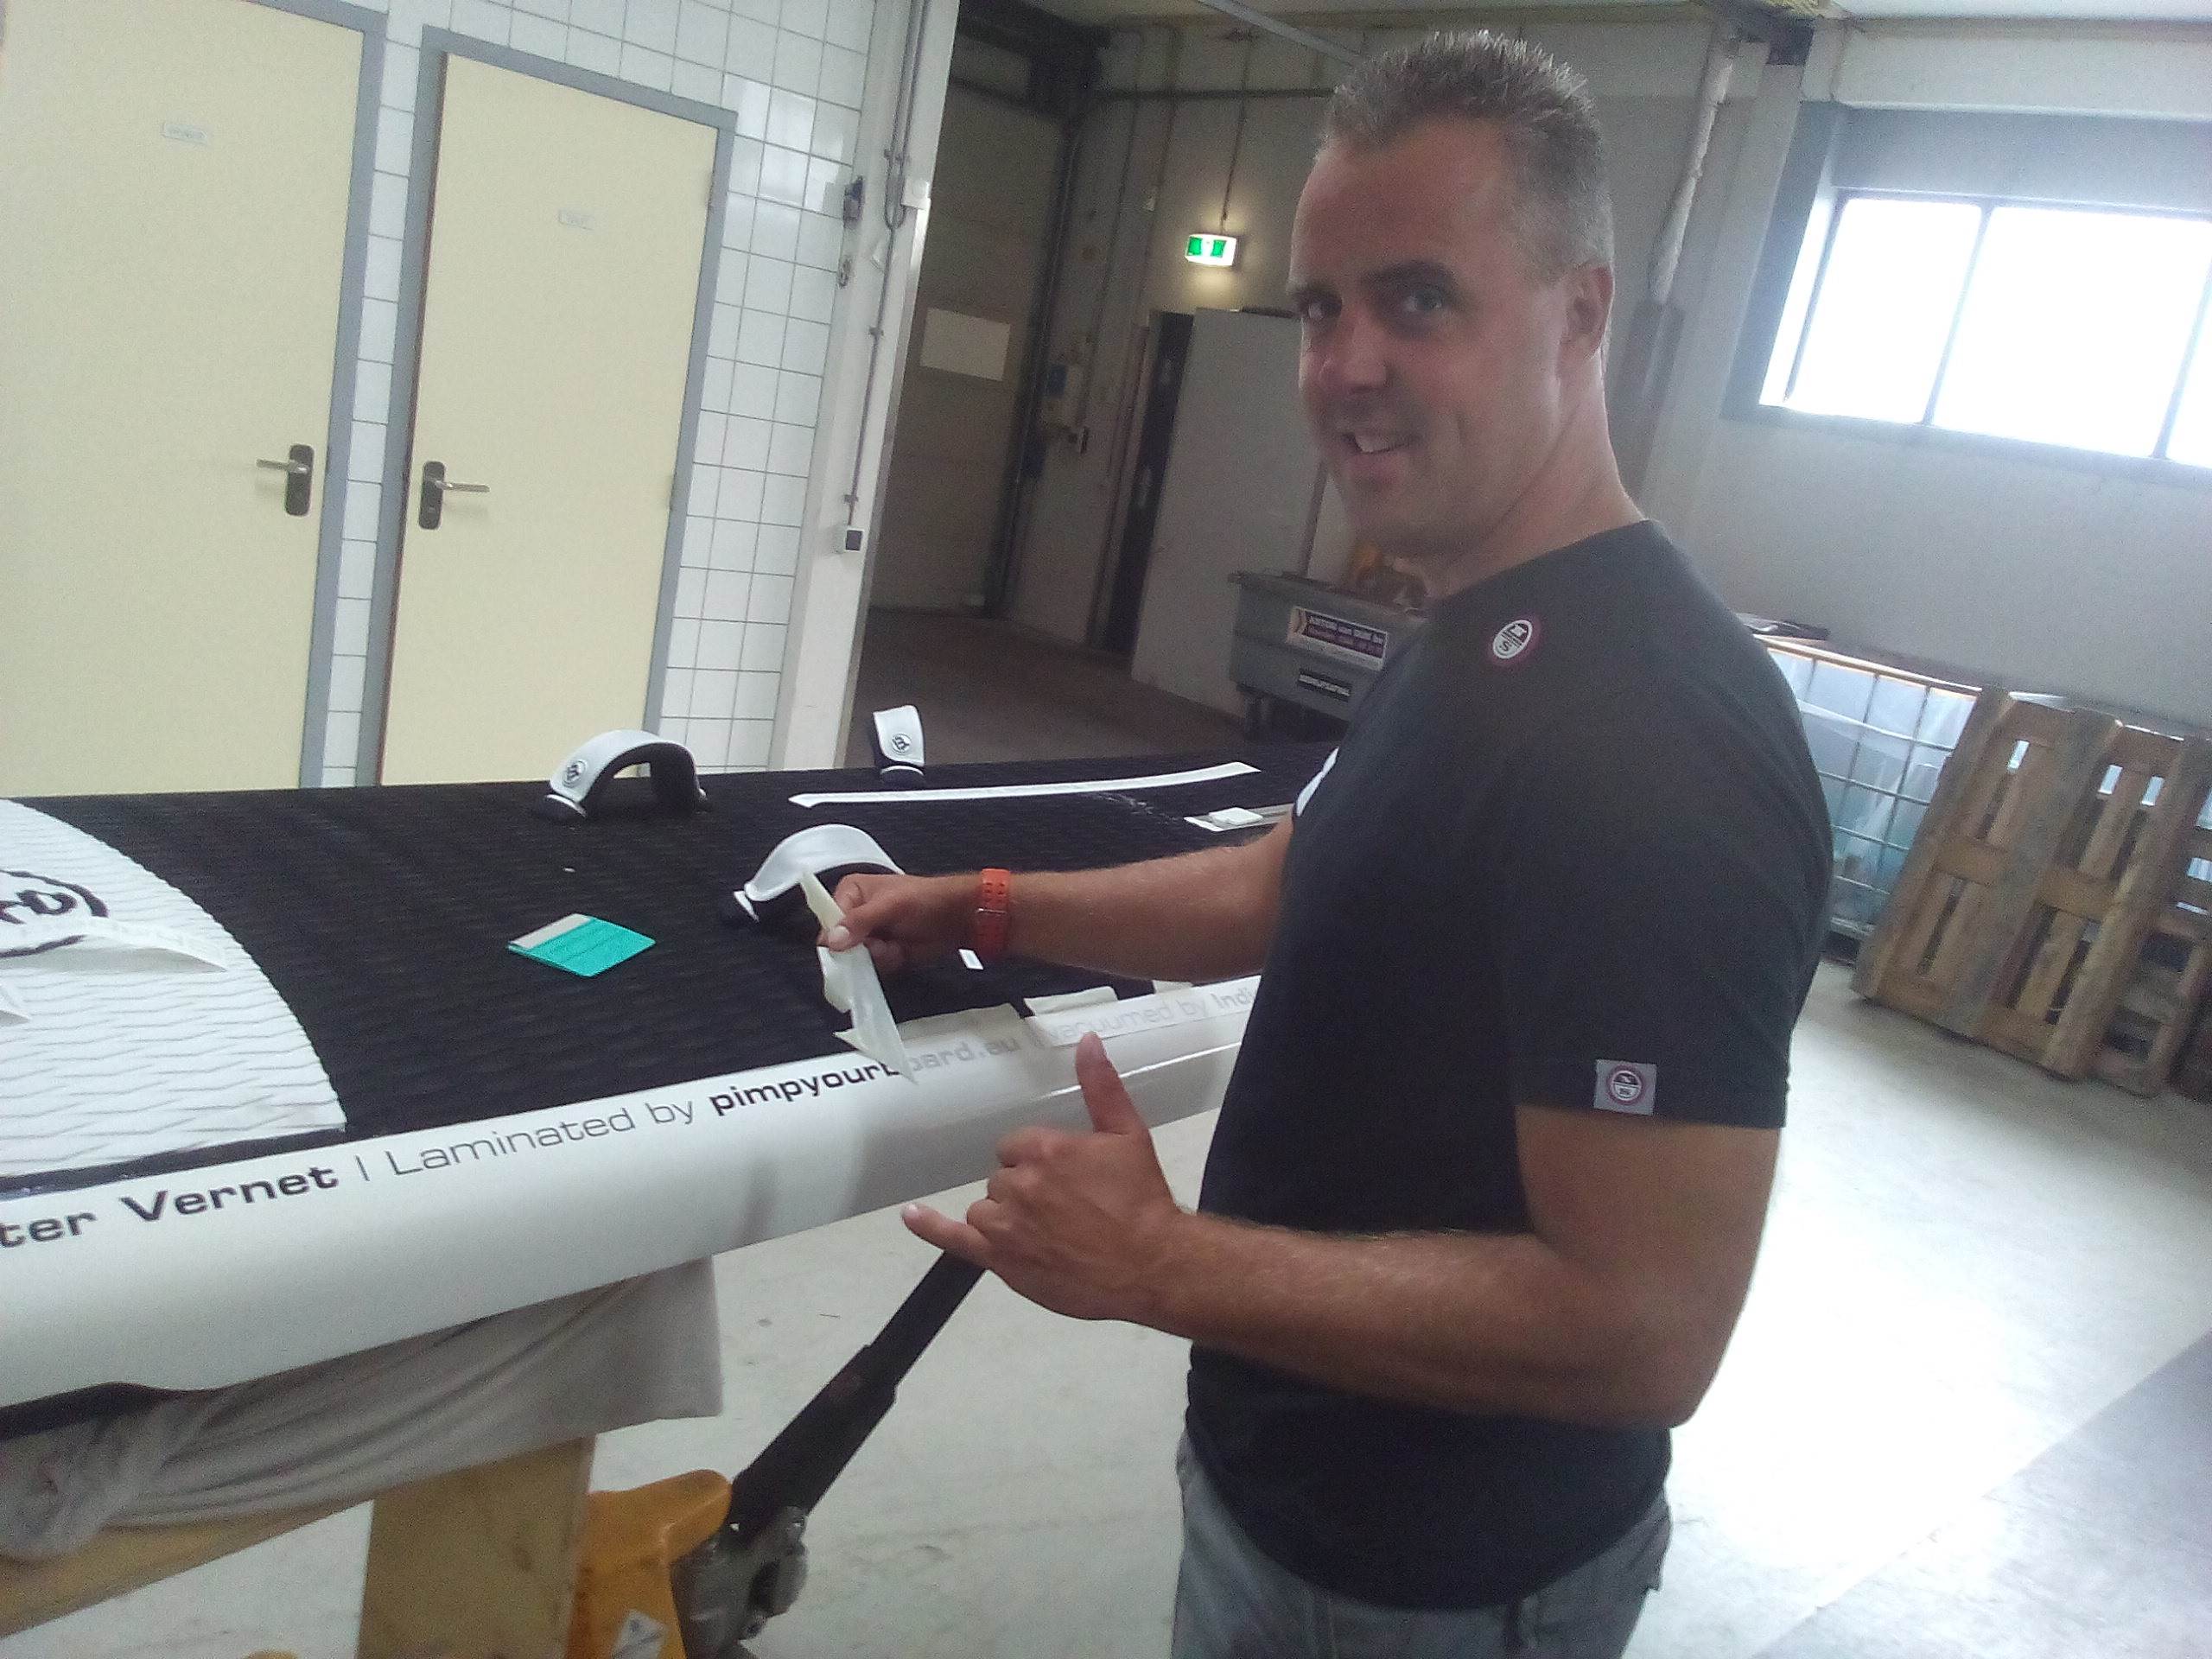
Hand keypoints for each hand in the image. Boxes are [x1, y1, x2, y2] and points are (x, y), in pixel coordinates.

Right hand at [820, 872, 974, 973]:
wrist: (956, 917)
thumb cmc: (925, 900)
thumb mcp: (890, 906)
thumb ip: (859, 921)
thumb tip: (832, 940)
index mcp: (852, 892)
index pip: (828, 918)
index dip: (836, 935)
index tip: (850, 944)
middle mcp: (855, 914)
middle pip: (839, 943)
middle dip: (861, 949)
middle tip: (879, 943)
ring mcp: (869, 935)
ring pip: (856, 958)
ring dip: (877, 956)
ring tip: (895, 945)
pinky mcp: (882, 952)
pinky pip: (872, 966)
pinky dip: (888, 961)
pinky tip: (901, 951)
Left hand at [904, 1033, 1184, 1323]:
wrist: (1150, 1265)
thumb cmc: (1141, 1198)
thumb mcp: (1128, 1134)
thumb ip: (1101, 1086)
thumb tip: (1086, 1039)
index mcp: (1043, 1148)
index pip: (1017, 1145)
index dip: (1040, 1160)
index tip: (1066, 1176)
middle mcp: (1017, 1183)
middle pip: (1003, 1177)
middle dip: (1027, 1188)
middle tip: (1067, 1207)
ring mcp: (1004, 1224)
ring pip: (986, 1208)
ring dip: (1006, 1214)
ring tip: (1046, 1230)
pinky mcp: (999, 1260)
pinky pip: (953, 1239)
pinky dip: (929, 1226)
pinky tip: (911, 1216)